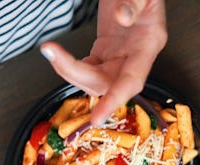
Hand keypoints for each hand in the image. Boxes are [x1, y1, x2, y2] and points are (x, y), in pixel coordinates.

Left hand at [41, 0, 166, 124]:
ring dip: (68, 70)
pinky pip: (87, 69)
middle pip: (106, 83)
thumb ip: (134, 3)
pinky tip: (57, 53)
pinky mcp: (105, 52)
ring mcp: (119, 57)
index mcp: (149, 44)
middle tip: (52, 53)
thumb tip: (121, 17)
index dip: (115, 100)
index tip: (98, 117)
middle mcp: (135, 57)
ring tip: (50, 49)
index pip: (132, 81)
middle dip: (76, 74)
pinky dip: (69, 65)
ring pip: (93, 79)